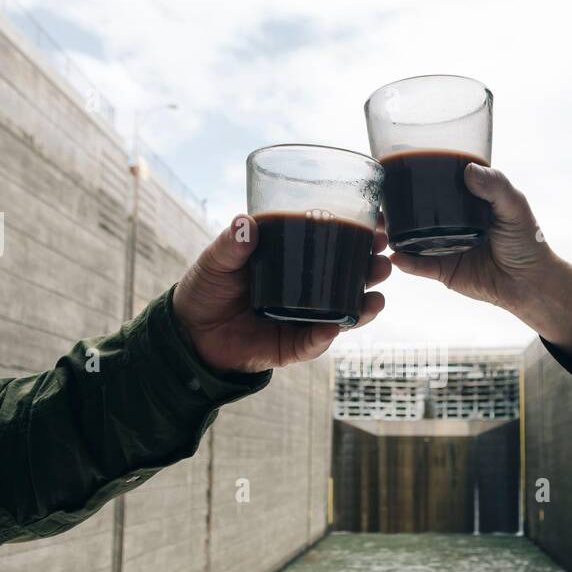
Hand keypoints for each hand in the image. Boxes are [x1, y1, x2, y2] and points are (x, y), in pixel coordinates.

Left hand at [172, 214, 390, 373]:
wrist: (188, 331)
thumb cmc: (208, 288)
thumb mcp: (217, 260)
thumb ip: (232, 244)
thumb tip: (246, 223)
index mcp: (295, 264)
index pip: (334, 249)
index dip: (359, 239)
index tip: (378, 227)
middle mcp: (305, 293)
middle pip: (348, 282)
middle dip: (371, 273)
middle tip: (383, 261)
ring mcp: (300, 321)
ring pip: (341, 316)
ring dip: (362, 308)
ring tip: (376, 299)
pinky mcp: (289, 348)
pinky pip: (311, 344)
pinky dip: (324, 337)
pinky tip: (335, 326)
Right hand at [389, 164, 571, 359]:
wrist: (531, 282)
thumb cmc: (527, 240)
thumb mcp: (515, 206)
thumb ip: (496, 186)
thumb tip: (468, 170)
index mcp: (463, 200)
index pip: (434, 183)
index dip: (412, 174)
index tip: (392, 163)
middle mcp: (447, 222)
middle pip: (414, 210)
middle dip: (392, 204)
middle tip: (377, 197)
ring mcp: (442, 246)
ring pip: (410, 237)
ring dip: (392, 232)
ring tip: (379, 225)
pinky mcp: (442, 271)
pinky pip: (419, 266)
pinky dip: (406, 261)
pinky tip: (395, 256)